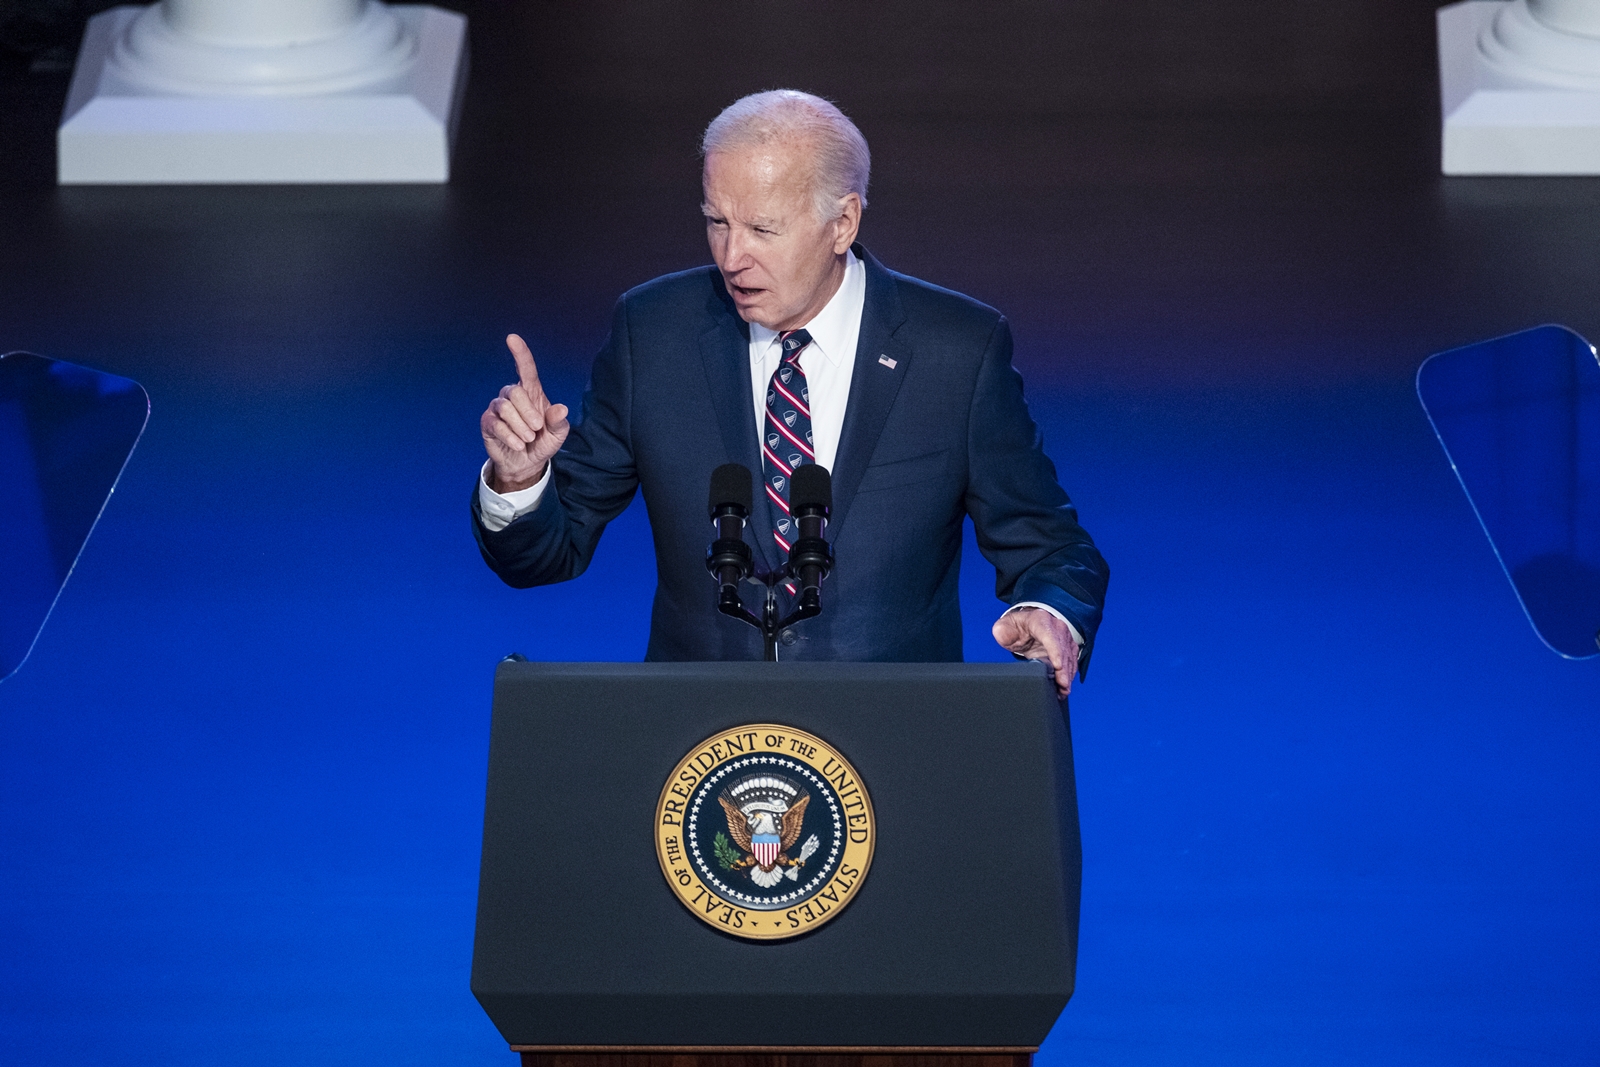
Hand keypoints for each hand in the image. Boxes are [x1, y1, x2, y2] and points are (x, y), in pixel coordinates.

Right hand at [481, 333, 569, 492]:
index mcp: (532, 392)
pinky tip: (518, 444)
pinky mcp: (488, 422)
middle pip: (515, 392)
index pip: (526, 369)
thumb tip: (562, 409)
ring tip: (528, 440)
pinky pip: (496, 424)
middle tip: (536, 429)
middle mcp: (513, 396)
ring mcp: (498, 408)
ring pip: (505, 408)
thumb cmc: (542, 442)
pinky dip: (510, 436)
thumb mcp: (557, 435)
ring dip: (520, 427)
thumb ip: (559, 422)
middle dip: (528, 413)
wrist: (526, 463)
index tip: (512, 338)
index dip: (520, 353)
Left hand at [992, 607, 1079, 698]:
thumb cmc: (1017, 627)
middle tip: (1062, 686)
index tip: (1058, 666)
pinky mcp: (1068, 647)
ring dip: (1067, 675)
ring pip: (1069, 658)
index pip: (1050, 636)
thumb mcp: (1004, 627)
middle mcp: (1057, 627)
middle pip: (1063, 650)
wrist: (1028, 625)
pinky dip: (1069, 675)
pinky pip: (1072, 662)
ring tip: (1063, 691)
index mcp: (1041, 620)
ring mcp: (1065, 637)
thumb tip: (1002, 635)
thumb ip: (1002, 631)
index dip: (1055, 652)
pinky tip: (1064, 687)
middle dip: (1063, 670)